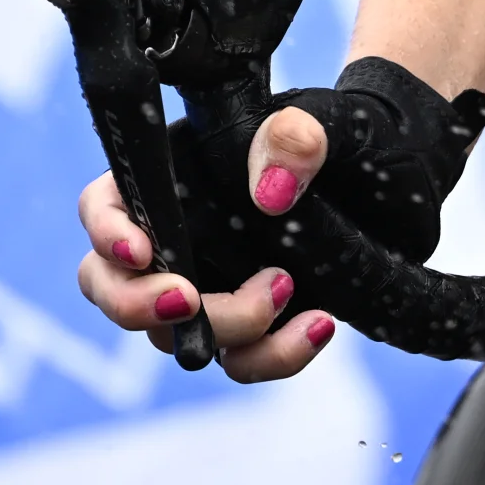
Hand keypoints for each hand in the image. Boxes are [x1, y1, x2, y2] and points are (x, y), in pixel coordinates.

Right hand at [70, 104, 340, 382]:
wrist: (383, 184)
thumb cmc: (332, 142)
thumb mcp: (323, 122)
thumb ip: (295, 137)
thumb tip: (270, 190)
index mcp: (167, 180)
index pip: (101, 205)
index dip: (106, 232)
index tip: (140, 250)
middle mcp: (172, 242)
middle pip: (110, 288)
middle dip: (135, 304)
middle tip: (185, 301)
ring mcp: (203, 291)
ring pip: (173, 336)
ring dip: (227, 324)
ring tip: (286, 283)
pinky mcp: (246, 328)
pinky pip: (241, 362)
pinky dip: (276, 355)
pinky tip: (319, 323)